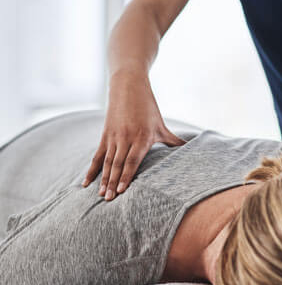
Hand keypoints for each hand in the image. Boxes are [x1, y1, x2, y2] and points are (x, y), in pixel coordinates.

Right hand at [82, 71, 185, 200]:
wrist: (128, 85)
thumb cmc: (148, 107)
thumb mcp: (162, 125)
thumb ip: (175, 141)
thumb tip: (192, 149)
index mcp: (142, 137)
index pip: (133, 160)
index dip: (126, 176)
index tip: (122, 190)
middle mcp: (126, 138)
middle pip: (118, 164)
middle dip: (113, 182)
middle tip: (109, 199)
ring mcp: (114, 137)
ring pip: (107, 162)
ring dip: (103, 179)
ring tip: (100, 195)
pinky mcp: (105, 135)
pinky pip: (97, 155)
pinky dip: (92, 169)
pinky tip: (86, 182)